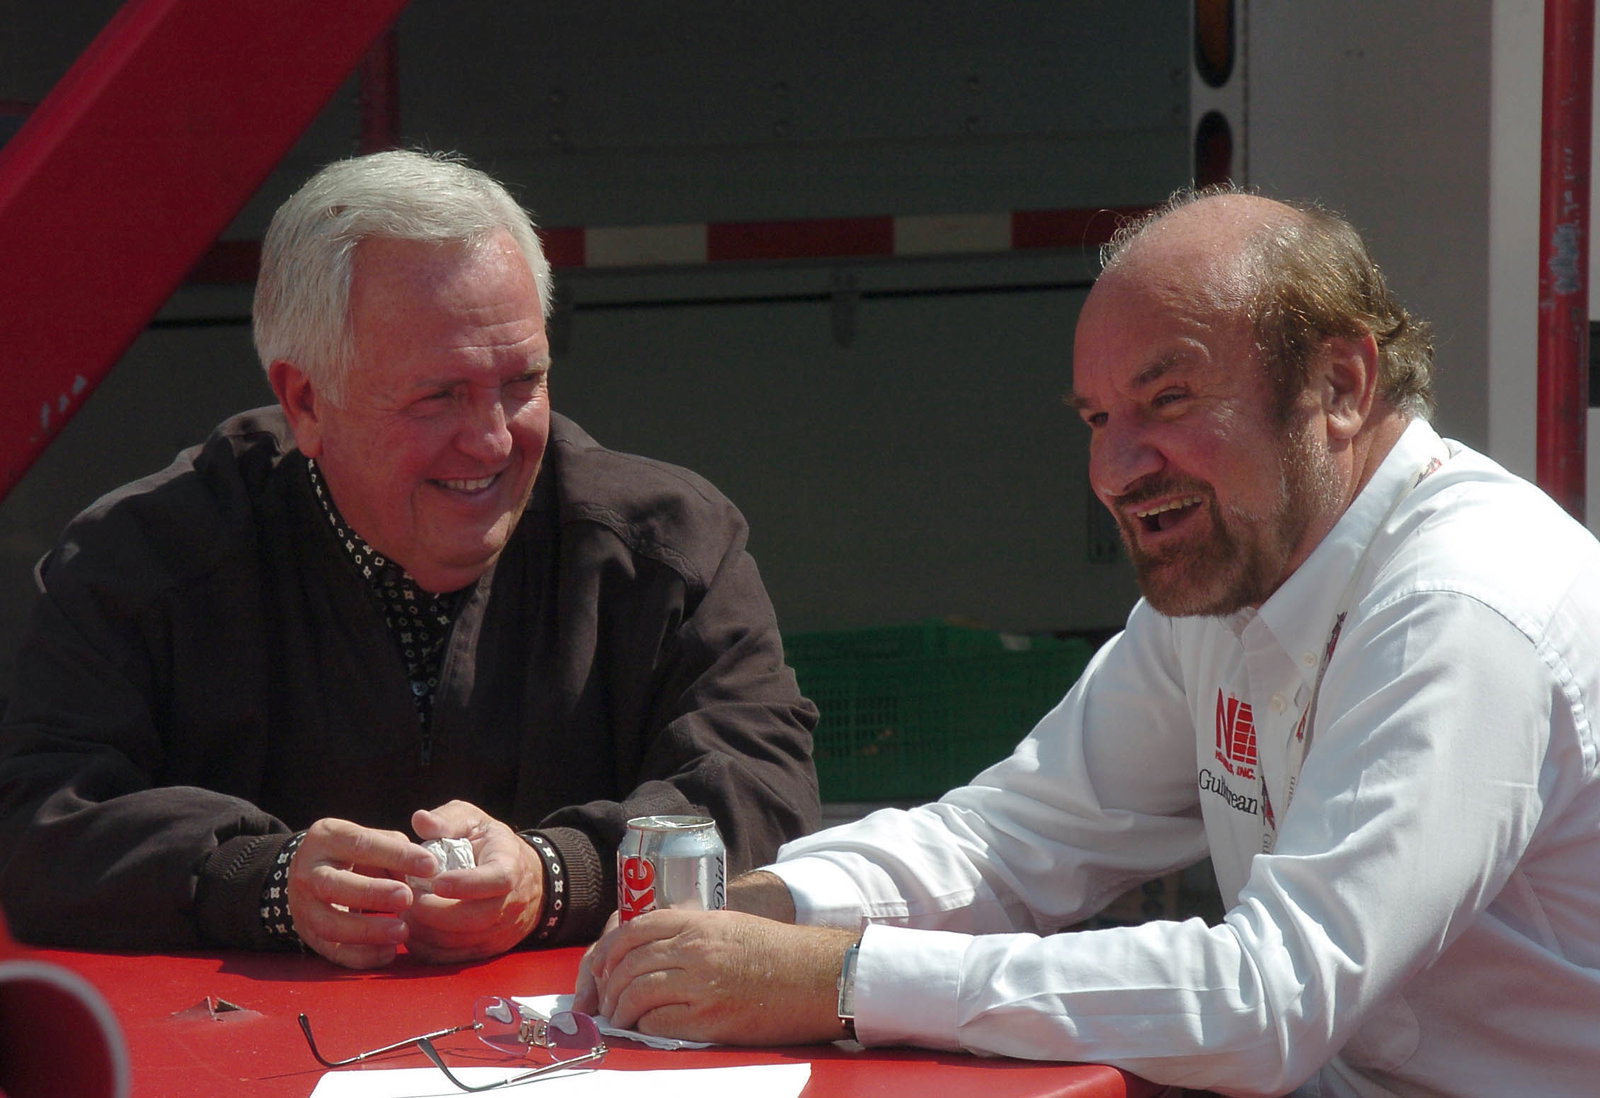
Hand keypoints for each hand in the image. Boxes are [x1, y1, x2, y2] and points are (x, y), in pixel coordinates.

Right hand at [287, 817, 438, 969]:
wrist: (308, 874)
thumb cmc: (353, 853)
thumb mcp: (370, 839)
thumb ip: (397, 850)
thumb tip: (425, 871)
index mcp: (326, 837)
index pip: (360, 844)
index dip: (396, 855)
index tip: (430, 865)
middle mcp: (308, 872)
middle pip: (334, 885)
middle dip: (372, 893)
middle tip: (408, 898)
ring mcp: (303, 907)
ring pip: (329, 924)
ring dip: (368, 931)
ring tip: (403, 931)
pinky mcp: (309, 936)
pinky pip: (332, 952)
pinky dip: (361, 956)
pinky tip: (388, 953)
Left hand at [402, 800, 544, 963]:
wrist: (525, 880)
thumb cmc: (491, 845)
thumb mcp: (474, 822)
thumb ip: (448, 819)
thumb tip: (420, 820)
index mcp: (510, 867)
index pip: (497, 880)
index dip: (467, 884)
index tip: (436, 881)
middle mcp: (511, 903)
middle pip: (477, 917)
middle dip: (436, 912)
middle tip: (406, 899)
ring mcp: (500, 931)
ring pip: (462, 941)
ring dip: (428, 930)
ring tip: (404, 912)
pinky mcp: (486, 950)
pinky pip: (454, 957)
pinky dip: (428, 948)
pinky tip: (412, 930)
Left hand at [574, 908, 855, 1044]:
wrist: (818, 977)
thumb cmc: (778, 952)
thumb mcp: (729, 925)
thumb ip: (690, 931)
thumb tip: (651, 949)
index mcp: (698, 922)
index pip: (634, 930)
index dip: (609, 951)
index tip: (602, 968)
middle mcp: (694, 949)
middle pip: (628, 964)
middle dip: (607, 987)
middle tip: (604, 1003)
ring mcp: (701, 984)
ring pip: (635, 994)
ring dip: (619, 1011)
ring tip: (619, 1020)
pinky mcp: (710, 1019)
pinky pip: (657, 1024)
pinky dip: (641, 1029)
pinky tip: (642, 1031)